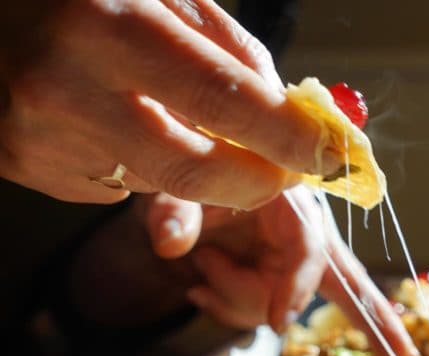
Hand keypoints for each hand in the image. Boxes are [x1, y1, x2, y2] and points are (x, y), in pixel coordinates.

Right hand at [0, 0, 338, 208]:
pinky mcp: (26, 168)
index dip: (284, 135)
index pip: (220, 99)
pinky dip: (140, 162)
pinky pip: (117, 184)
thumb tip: (289, 113)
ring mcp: (39, 138)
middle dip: (257, 180)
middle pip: (194, 169)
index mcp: (105, 24)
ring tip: (165, 108)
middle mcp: (64, 88)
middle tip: (283, 170)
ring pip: (160, 182)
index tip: (325, 153)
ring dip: (194, 161)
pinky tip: (112, 119)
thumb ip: (228, 47)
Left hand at [140, 187, 421, 355]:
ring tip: (201, 269)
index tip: (279, 322)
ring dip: (237, 301)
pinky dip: (231, 308)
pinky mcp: (280, 275)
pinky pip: (265, 311)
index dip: (297, 284)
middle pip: (335, 284)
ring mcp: (293, 257)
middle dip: (375, 323)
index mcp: (288, 198)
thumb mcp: (178, 183)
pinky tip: (200, 291)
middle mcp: (302, 230)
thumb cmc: (195, 163)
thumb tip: (171, 246)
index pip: (307, 247)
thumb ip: (175, 210)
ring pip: (283, 305)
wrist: (193, 164)